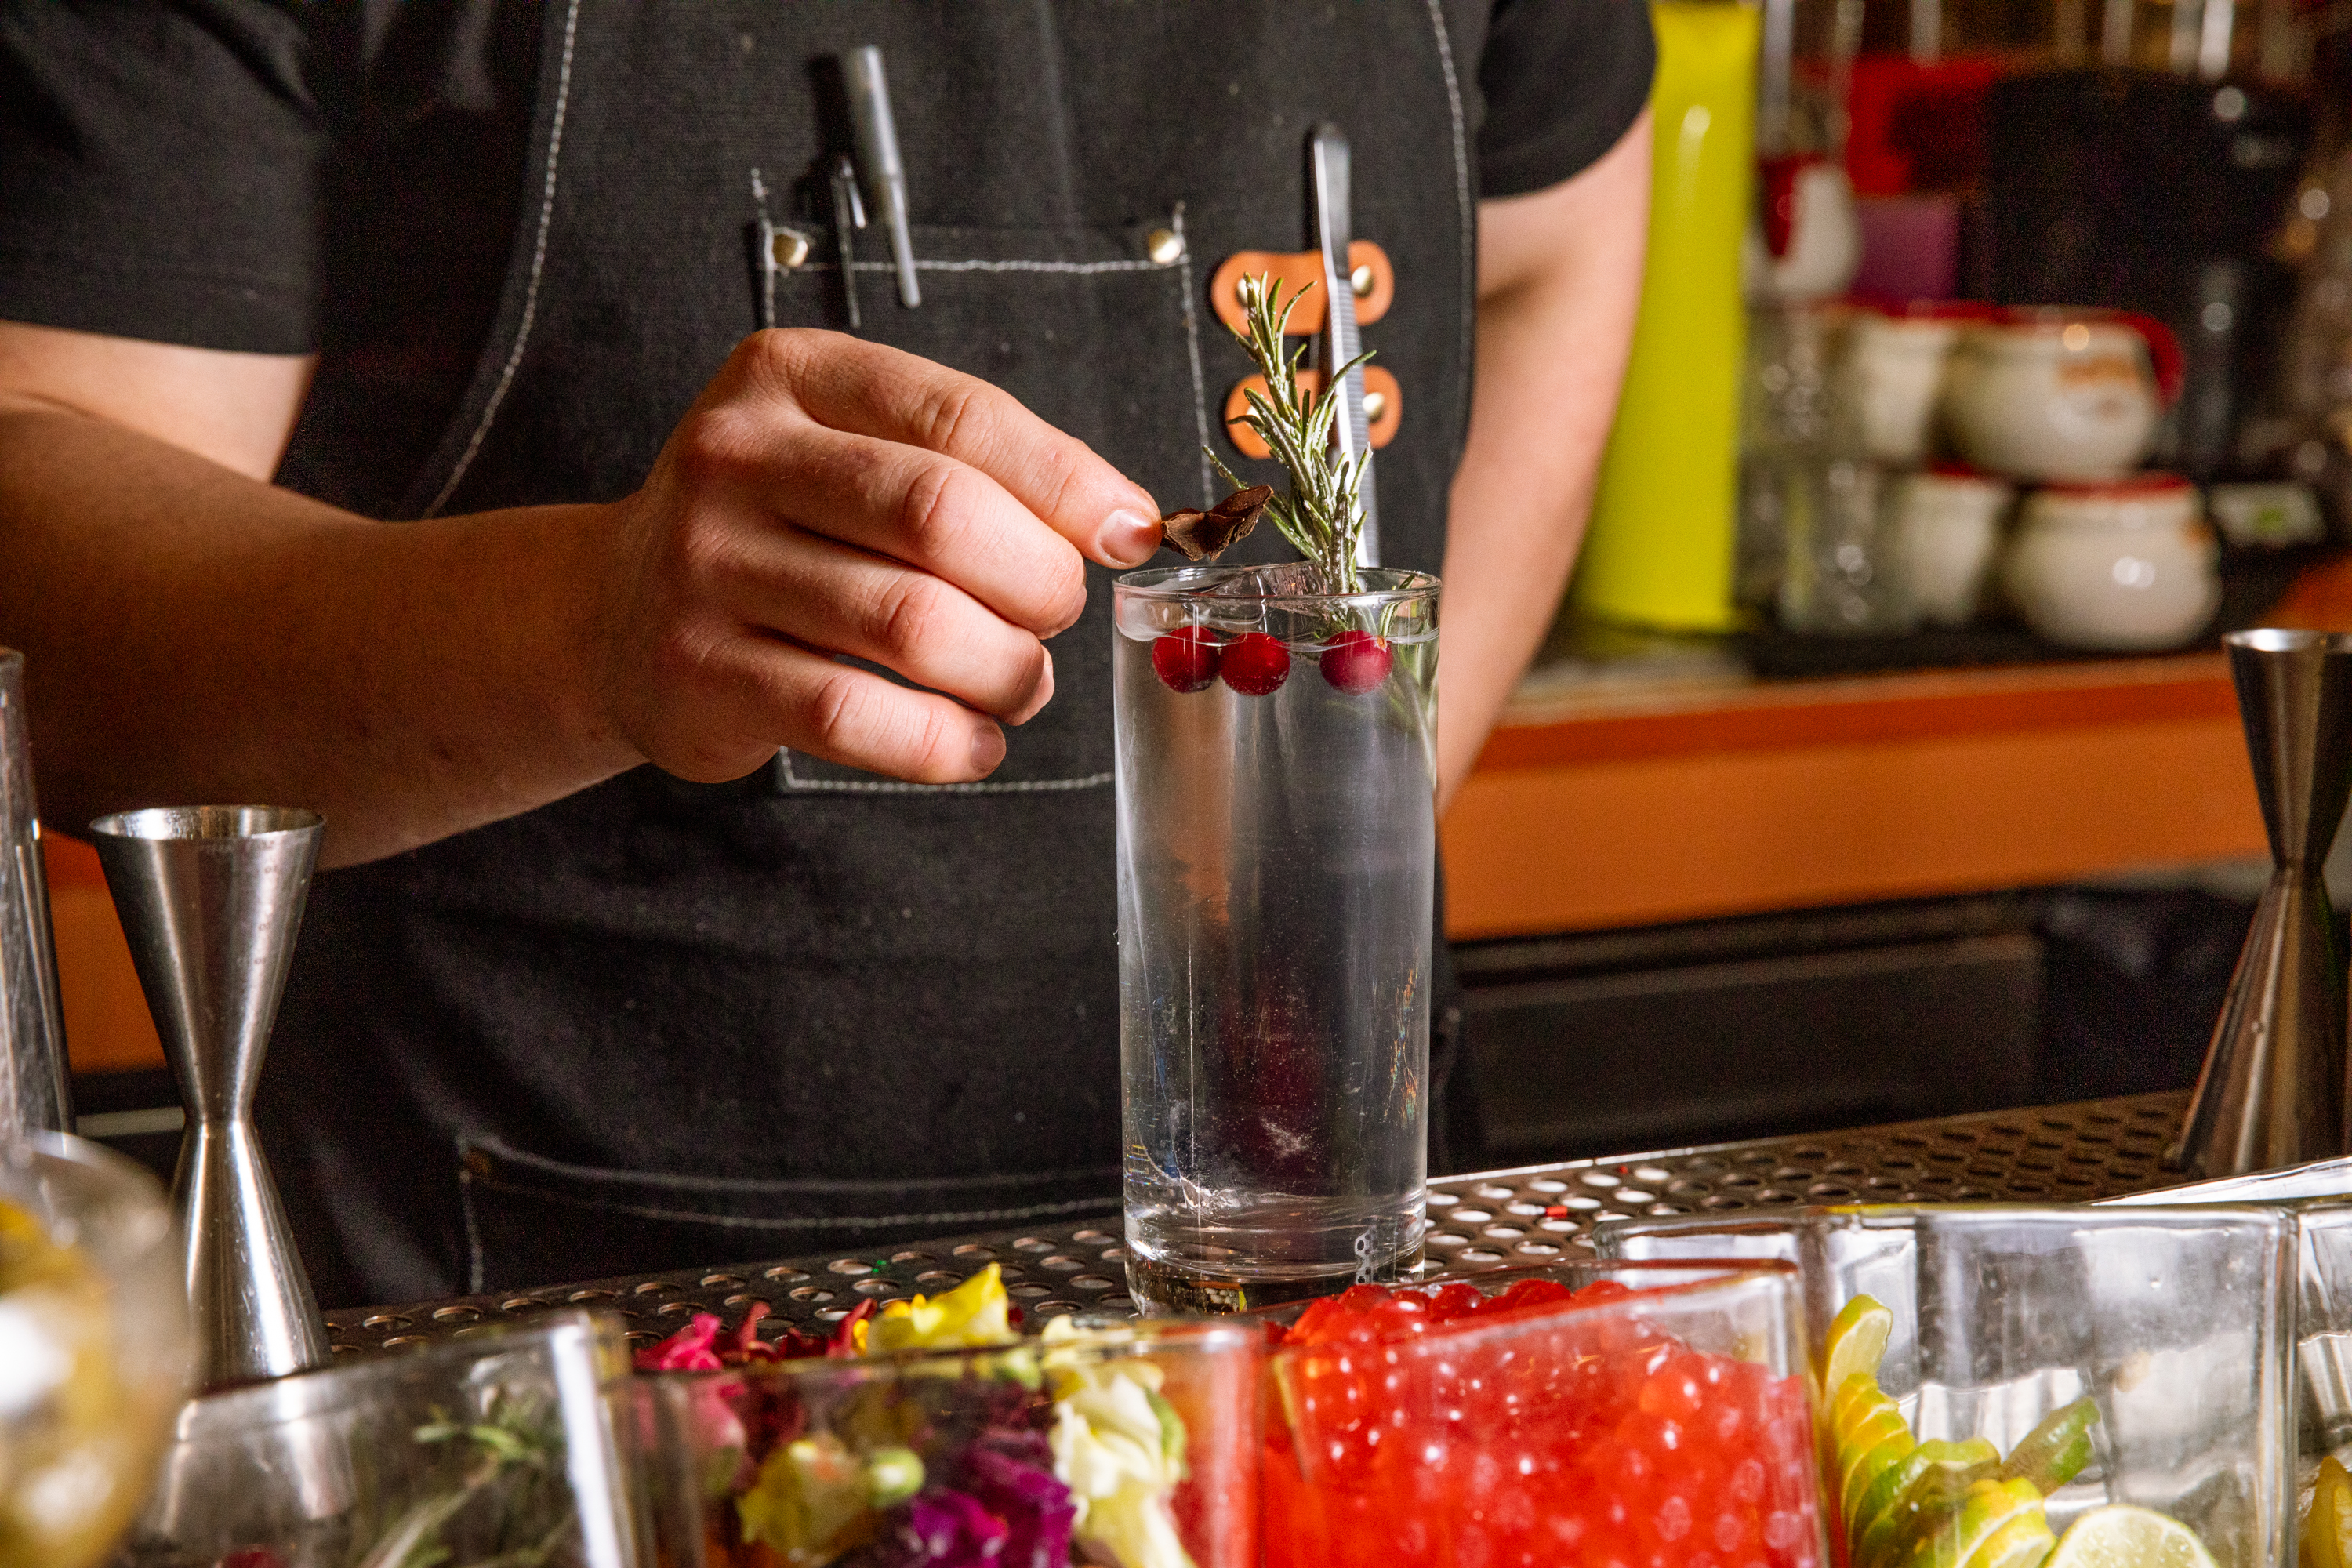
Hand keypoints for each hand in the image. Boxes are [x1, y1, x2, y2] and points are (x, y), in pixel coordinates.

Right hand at [600, 329, 1162, 784]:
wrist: (613, 611)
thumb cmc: (777, 528)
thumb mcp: (848, 449)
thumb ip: (972, 467)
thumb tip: (1123, 521)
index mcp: (790, 377)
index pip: (958, 416)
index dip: (1065, 482)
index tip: (1128, 531)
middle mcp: (735, 458)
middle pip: (937, 516)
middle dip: (1036, 580)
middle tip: (1055, 615)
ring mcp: (705, 567)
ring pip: (909, 626)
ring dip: (1003, 670)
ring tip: (1020, 683)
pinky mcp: (699, 673)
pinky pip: (855, 718)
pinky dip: (944, 744)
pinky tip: (972, 742)